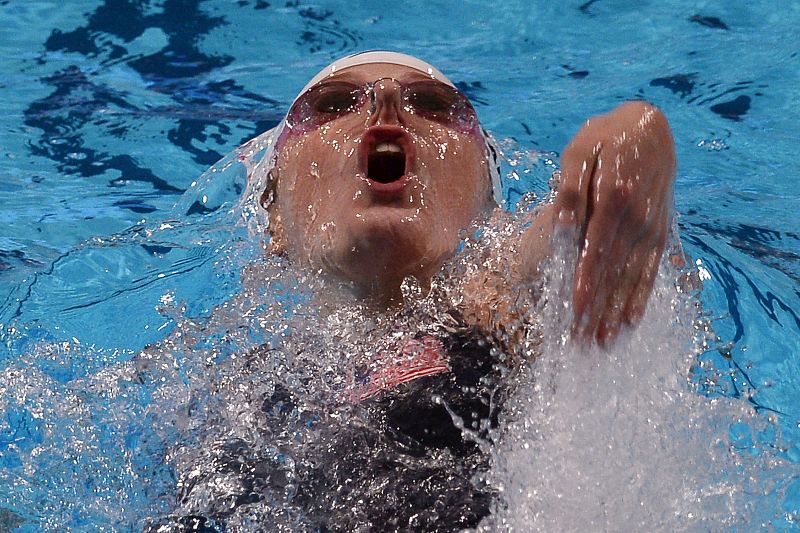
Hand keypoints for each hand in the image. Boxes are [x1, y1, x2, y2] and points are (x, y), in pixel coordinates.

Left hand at [553, 101, 675, 345]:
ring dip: (618, 312)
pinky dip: (642, 297)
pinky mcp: (658, 232)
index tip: (575, 313)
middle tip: (582, 343)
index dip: (585, 284)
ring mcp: (650, 228)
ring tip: (604, 343)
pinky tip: (632, 321)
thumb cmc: (605, 138)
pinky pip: (651, 270)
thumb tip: (562, 226)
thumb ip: (571, 188)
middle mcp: (636, 219)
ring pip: (633, 278)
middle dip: (598, 310)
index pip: (596, 252)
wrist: (649, 126)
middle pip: (613, 273)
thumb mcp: (579, 150)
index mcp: (614, 199)